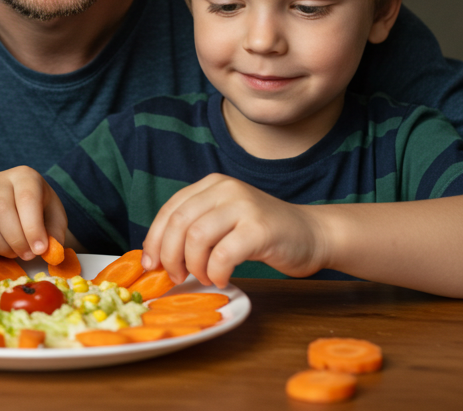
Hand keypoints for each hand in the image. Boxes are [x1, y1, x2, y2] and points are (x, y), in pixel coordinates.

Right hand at [0, 166, 66, 260]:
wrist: (21, 209)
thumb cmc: (41, 213)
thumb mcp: (55, 220)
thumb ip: (55, 235)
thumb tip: (48, 252)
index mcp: (25, 176)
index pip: (26, 198)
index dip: (33, 227)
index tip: (40, 249)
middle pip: (1, 208)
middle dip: (16, 239)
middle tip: (27, 255)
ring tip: (15, 253)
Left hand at [141, 174, 327, 286]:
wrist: (311, 234)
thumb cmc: (262, 234)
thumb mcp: (224, 222)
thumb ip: (194, 229)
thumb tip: (155, 258)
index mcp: (211, 185)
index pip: (170, 210)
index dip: (154, 240)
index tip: (150, 265)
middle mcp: (225, 189)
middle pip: (179, 223)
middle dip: (170, 256)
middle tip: (176, 277)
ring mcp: (244, 206)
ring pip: (197, 238)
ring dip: (194, 266)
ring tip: (204, 277)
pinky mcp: (260, 228)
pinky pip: (223, 255)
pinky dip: (216, 273)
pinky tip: (222, 278)